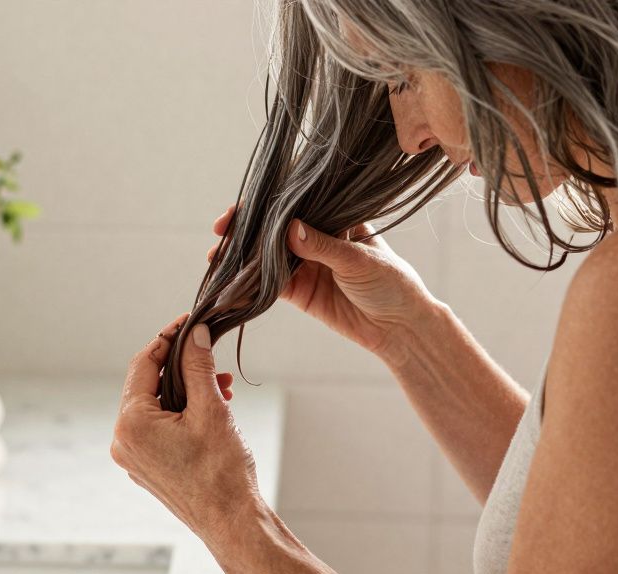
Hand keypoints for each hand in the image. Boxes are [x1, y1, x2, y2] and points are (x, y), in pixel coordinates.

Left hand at [110, 312, 263, 548]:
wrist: (232, 524)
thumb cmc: (222, 472)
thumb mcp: (212, 409)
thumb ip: (198, 366)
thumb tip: (194, 334)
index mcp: (131, 423)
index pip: (143, 365)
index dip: (167, 339)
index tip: (188, 323)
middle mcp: (123, 441)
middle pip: (147, 386)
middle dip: (181, 368)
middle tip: (210, 356)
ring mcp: (133, 458)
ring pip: (155, 408)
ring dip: (185, 392)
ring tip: (221, 388)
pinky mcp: (147, 469)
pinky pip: (158, 430)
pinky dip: (181, 414)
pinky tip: (211, 410)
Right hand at [206, 203, 439, 361]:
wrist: (400, 328)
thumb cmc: (392, 283)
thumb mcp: (359, 260)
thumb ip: (323, 246)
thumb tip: (289, 229)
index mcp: (336, 217)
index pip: (297, 202)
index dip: (268, 202)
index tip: (244, 207)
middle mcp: (316, 236)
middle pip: (274, 228)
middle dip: (246, 228)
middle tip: (222, 231)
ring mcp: (305, 264)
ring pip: (266, 256)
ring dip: (241, 257)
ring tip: (217, 257)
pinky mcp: (298, 291)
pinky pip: (268, 286)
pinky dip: (248, 286)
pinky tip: (229, 284)